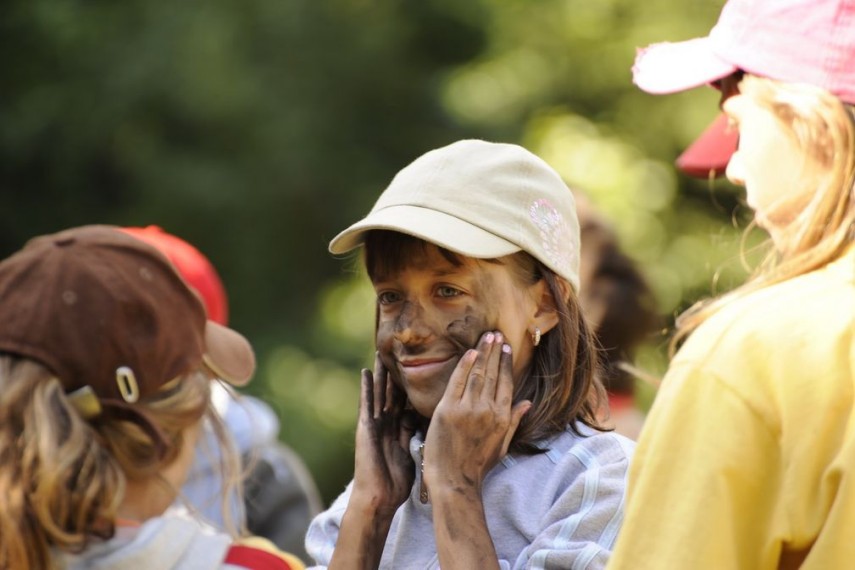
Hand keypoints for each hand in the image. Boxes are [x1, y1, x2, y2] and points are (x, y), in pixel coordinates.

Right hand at [350, 352, 416, 515]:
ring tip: (382, 353)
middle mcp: (386, 424)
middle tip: (403, 352)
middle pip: (393, 393)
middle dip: (398, 375)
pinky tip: (365, 371)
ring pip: (379, 393)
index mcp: (398, 430)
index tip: (423, 368)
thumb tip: (429, 424)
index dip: (414, 387)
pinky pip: (366, 403)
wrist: (378, 498)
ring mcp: (374, 424)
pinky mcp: (364, 427)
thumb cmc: (395, 484)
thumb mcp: (411, 454)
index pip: (407, 403)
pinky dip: (365, 387)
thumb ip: (414, 437)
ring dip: (380, 374)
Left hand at [423, 331, 530, 496]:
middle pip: (493, 374)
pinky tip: (469, 352)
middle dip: (494, 351)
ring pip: (477, 373)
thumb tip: (528, 403)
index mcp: (502, 417)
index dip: (506, 363)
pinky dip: (464, 365)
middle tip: (495, 334)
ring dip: (482, 352)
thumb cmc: (477, 465)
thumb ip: (514, 420)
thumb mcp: (503, 444)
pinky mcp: (448, 410)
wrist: (454, 480)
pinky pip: (457, 381)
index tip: (505, 348)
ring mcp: (467, 409)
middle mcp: (488, 410)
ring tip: (485, 337)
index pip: (506, 383)